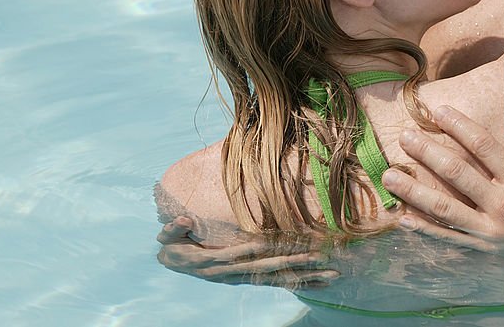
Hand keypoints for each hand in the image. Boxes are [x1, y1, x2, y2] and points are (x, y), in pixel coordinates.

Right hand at [157, 216, 339, 287]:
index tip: (288, 244)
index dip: (264, 249)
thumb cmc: (175, 246)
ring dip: (307, 276)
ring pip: (279, 279)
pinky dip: (302, 283)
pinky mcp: (251, 279)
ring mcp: (245, 278)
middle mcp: (234, 274)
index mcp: (215, 261)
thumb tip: (182, 220)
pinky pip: (279, 283)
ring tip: (334, 275)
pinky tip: (322, 283)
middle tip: (322, 258)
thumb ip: (174, 229)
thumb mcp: (169, 237)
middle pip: (269, 268)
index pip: (244, 254)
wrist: (175, 264)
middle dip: (296, 262)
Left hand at [381, 106, 503, 242]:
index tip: (437, 111)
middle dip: (427, 152)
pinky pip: (450, 240)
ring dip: (414, 191)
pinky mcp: (486, 254)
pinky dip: (425, 230)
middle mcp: (503, 206)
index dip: (458, 125)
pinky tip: (404, 220)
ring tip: (389, 177)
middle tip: (403, 137)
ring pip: (445, 208)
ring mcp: (491, 233)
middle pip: (456, 173)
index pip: (483, 146)